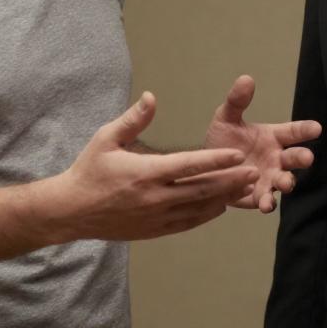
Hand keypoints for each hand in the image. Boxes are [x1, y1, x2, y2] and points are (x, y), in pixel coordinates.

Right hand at [53, 92, 257, 240]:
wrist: (72, 211)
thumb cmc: (89, 170)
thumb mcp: (106, 139)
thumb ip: (132, 119)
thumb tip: (152, 97)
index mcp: (146, 173)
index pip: (189, 166)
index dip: (216, 160)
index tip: (238, 155)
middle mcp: (155, 197)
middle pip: (202, 189)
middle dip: (231, 181)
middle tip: (254, 172)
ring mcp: (156, 217)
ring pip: (199, 208)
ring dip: (224, 198)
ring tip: (247, 188)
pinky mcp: (155, 230)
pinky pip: (188, 223)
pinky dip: (207, 214)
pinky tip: (221, 206)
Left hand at [204, 75, 319, 212]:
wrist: (207, 167)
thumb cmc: (223, 140)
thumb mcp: (226, 118)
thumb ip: (237, 101)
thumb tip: (246, 78)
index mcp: (273, 137)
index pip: (293, 132)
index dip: (305, 129)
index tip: (316, 128)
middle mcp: (276, 159)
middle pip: (294, 158)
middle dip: (301, 158)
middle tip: (307, 158)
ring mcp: (269, 178)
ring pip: (285, 181)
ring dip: (287, 182)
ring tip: (285, 183)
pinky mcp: (258, 196)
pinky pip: (267, 200)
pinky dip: (268, 202)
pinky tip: (265, 203)